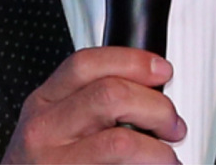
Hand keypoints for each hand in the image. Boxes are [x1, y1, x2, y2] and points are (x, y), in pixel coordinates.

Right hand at [1, 47, 185, 163]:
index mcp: (45, 102)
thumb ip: (91, 102)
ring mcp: (52, 161)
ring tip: (167, 156)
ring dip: (156, 147)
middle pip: (110, 95)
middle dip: (156, 107)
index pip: (87, 63)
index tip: (162, 71)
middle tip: (172, 124)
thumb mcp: (56, 124)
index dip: (133, 61)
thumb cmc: (45, 164)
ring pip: (119, 140)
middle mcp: (43, 128)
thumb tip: (152, 91)